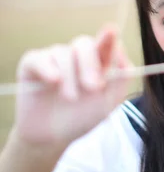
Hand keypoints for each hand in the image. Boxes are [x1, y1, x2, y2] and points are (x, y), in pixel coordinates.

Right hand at [14, 25, 130, 149]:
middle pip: (84, 44)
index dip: (108, 36)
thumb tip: (122, 56)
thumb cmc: (82, 118)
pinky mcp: (32, 65)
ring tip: (71, 99)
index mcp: (98, 62)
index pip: (105, 43)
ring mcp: (54, 59)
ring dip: (70, 77)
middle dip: (89, 64)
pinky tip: (54, 80)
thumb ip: (120, 81)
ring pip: (63, 54)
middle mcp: (76, 56)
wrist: (52, 139)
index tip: (111, 32)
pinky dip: (47, 67)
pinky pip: (39, 58)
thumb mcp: (107, 104)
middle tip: (93, 87)